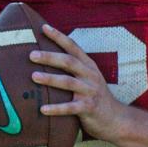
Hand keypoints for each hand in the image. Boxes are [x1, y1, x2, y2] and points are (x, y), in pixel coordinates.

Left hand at [31, 24, 125, 140]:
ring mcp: (90, 92)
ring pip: (68, 82)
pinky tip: (42, 109)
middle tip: (31, 55)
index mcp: (88, 66)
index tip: (43, 27)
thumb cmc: (95, 97)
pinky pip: (70, 108)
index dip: (58, 36)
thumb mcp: (88, 78)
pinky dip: (56, 108)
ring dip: (50, 79)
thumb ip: (73, 69)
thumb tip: (47, 59)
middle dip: (50, 57)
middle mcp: (90, 76)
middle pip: (68, 62)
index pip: (73, 47)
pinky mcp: (89, 108)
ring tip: (34, 76)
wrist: (116, 119)